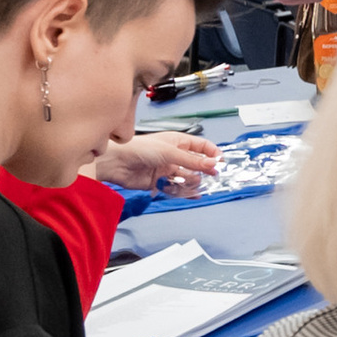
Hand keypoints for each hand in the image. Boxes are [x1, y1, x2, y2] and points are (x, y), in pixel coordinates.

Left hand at [94, 130, 218, 193]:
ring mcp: (167, 169)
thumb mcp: (170, 152)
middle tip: (213, 176)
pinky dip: (183, 192)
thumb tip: (214, 164)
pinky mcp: (159, 182)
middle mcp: (174, 155)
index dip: (212, 153)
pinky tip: (191, 194)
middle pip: (196, 163)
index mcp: (178, 142)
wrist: (116, 163)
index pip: (202, 146)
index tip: (221, 162)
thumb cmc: (140, 149)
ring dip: (192, 181)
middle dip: (205, 170)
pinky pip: (176, 188)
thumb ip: (192, 161)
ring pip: (187, 177)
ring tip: (192, 184)